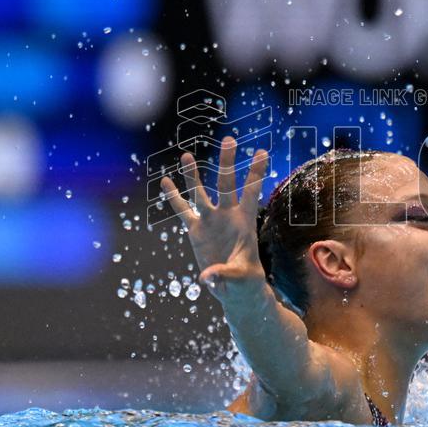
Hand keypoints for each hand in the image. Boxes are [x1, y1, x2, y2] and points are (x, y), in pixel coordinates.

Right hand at [160, 137, 269, 302]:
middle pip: (226, 183)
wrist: (234, 287)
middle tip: (229, 139)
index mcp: (245, 221)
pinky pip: (183, 210)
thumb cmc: (245, 281)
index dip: (256, 173)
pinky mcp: (196, 230)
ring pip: (200, 192)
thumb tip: (207, 277)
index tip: (262, 151)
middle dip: (227, 162)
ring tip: (186, 155)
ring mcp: (211, 220)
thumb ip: (225, 275)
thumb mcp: (239, 278)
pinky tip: (166, 181)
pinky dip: (174, 197)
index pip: (251, 192)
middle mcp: (227, 215)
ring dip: (193, 175)